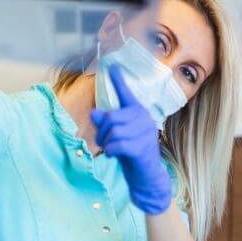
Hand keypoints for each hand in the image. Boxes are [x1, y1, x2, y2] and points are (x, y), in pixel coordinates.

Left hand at [90, 65, 172, 214]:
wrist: (147, 176)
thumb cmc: (131, 152)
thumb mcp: (116, 135)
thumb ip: (106, 123)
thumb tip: (94, 113)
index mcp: (138, 112)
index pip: (126, 93)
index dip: (118, 79)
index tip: (111, 65)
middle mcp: (144, 118)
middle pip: (111, 117)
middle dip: (102, 131)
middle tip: (103, 142)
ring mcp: (145, 132)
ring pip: (113, 131)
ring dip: (105, 142)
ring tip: (110, 149)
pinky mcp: (142, 147)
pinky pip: (116, 144)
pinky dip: (111, 151)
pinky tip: (115, 155)